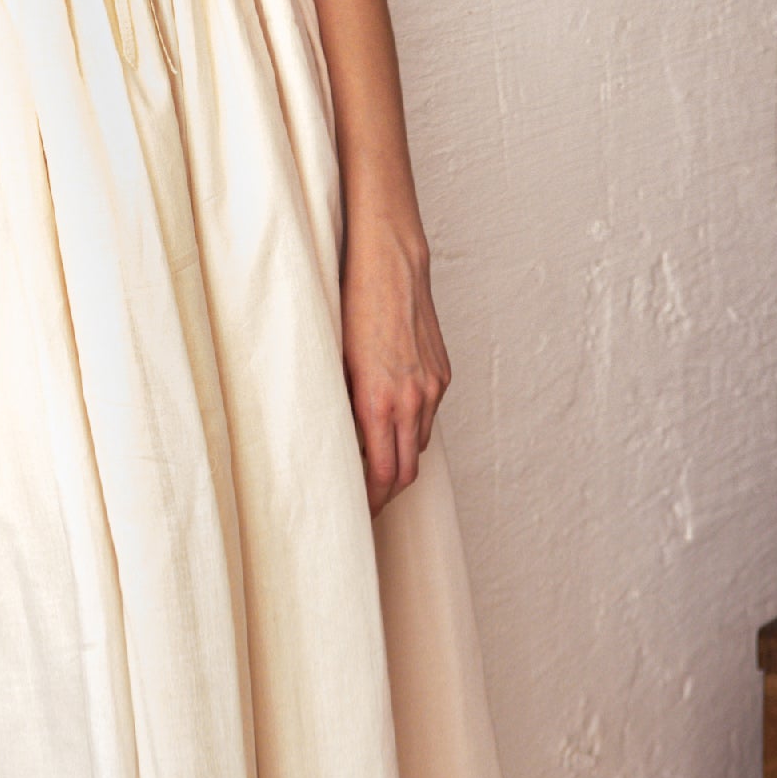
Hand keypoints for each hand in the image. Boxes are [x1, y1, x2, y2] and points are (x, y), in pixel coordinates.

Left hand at [341, 217, 451, 515]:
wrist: (390, 263)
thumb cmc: (351, 305)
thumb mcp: (334, 360)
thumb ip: (342, 404)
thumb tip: (337, 440)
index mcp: (379, 402)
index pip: (381, 475)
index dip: (370, 501)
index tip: (356, 514)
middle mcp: (412, 400)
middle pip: (405, 471)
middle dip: (385, 492)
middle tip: (365, 502)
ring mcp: (432, 387)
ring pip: (418, 446)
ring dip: (399, 461)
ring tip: (375, 468)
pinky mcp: (442, 373)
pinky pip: (428, 417)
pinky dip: (411, 430)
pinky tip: (392, 426)